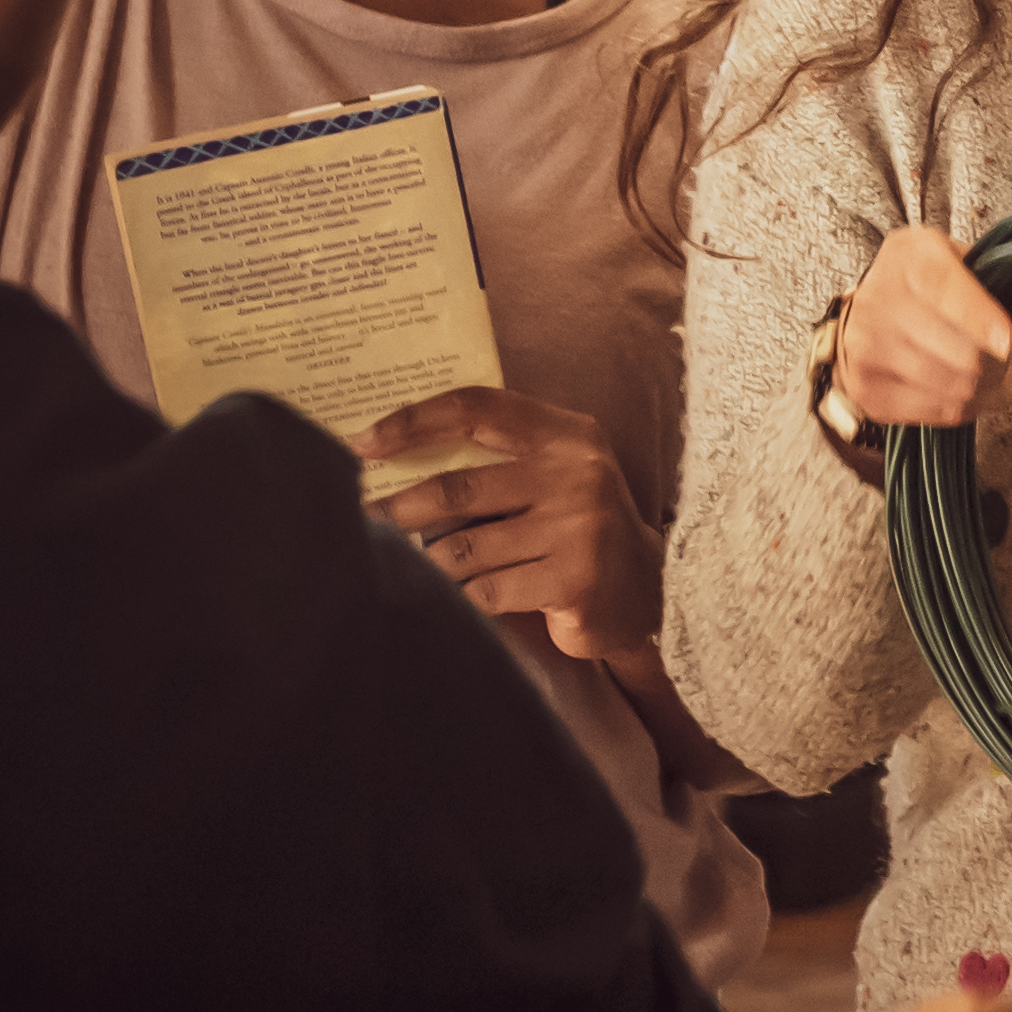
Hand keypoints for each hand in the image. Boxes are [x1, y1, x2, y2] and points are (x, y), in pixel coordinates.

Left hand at [360, 388, 659, 661]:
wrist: (651, 590)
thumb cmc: (580, 527)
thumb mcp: (558, 474)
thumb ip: (502, 460)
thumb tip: (397, 460)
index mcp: (569, 434)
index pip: (479, 408)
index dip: (414, 420)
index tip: (364, 442)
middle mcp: (578, 473)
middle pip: (459, 487)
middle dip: (398, 510)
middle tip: (361, 523)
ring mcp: (578, 528)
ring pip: (464, 548)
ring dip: (424, 564)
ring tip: (403, 570)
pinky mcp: (573, 581)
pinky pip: (485, 592)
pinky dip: (457, 600)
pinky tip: (448, 604)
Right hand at [837, 222, 1011, 432]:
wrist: (870, 311)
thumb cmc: (935, 284)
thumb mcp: (978, 267)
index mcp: (912, 258)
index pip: (948, 294)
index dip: (984, 322)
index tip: (1010, 341)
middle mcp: (881, 301)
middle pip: (964, 355)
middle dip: (1000, 361)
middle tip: (1004, 352)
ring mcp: (867, 350)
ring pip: (956, 388)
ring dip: (988, 387)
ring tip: (989, 369)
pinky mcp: (868, 391)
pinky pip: (940, 413)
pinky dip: (967, 406)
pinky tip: (967, 386)